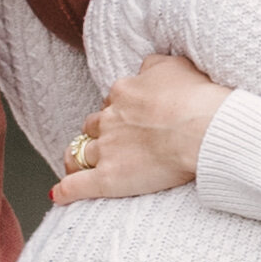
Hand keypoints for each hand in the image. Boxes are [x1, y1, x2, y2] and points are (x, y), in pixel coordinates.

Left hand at [51, 55, 231, 205]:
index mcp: (124, 93)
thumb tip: (143, 70)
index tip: (129, 118)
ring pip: (81, 152)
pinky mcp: (108, 178)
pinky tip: (59, 195)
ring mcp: (107, 149)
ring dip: (79, 158)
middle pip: (93, 125)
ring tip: (77, 165)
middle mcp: (110, 119)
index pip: (112, 101)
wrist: (201, 128)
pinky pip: (78, 185)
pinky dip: (66, 190)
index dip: (120, 110)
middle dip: (98, 132)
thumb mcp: (172, 65)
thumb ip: (152, 67)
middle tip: (107, 141)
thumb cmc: (194, 97)